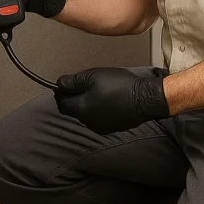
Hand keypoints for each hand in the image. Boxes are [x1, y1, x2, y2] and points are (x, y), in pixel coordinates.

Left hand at [54, 67, 170, 133]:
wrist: (144, 99)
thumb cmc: (118, 86)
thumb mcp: (92, 76)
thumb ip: (73, 81)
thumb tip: (58, 84)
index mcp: (80, 110)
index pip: (61, 104)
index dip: (60, 93)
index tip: (64, 83)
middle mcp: (88, 122)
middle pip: (73, 110)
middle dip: (74, 98)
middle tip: (82, 83)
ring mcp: (101, 127)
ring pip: (87, 115)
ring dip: (87, 104)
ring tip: (98, 90)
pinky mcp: (113, 127)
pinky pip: (100, 118)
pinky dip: (99, 109)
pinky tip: (108, 99)